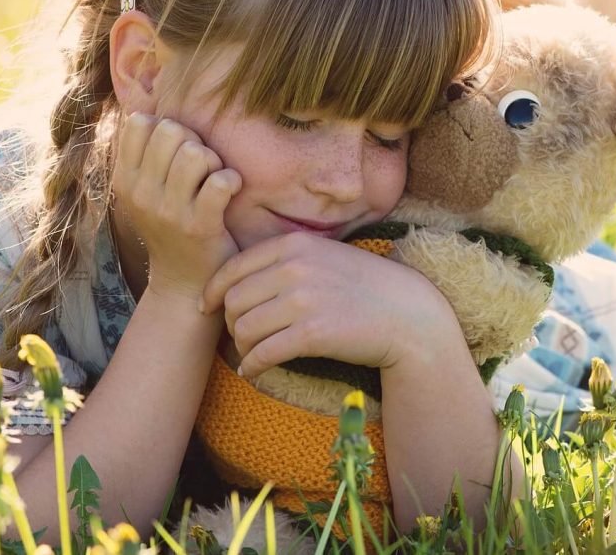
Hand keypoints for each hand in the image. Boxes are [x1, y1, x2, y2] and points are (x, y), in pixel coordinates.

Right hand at [112, 113, 241, 296]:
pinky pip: (221, 181)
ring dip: (213, 161)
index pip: (140, 122)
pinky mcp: (199, 226)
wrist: (184, 283)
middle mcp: (141, 194)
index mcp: (124, 179)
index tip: (175, 152)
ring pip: (196, 153)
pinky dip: (232, 181)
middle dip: (194, 142)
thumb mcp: (145, 190)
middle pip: (172, 131)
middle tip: (201, 168)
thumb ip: (145, 151)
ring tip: (213, 180)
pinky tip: (229, 192)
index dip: (165, 126)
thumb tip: (146, 102)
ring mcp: (169, 212)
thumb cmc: (171, 225)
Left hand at [202, 232, 460, 378]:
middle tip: (239, 336)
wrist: (408, 315)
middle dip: (229, 322)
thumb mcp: (324, 256)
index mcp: (294, 244)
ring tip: (251, 354)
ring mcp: (303, 300)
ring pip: (243, 328)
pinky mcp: (312, 333)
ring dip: (242, 347)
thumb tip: (238, 282)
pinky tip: (254, 371)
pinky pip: (263, 353)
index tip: (207, 307)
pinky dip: (251, 366)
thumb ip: (286, 260)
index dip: (212, 291)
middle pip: (233, 300)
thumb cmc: (365, 287)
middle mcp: (295, 268)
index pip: (233, 268)